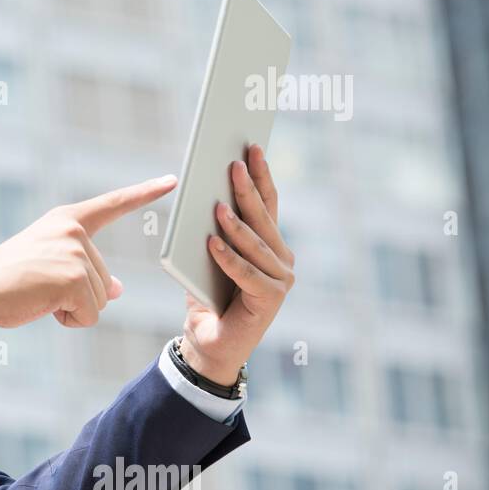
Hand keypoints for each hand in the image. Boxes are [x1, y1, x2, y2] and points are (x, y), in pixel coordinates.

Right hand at [0, 174, 178, 328]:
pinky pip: (89, 315)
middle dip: (75, 296)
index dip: (143, 193)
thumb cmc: (7, 282)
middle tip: (37, 288)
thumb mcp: (49, 270)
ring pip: (98, 300)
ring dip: (70, 309)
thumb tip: (117, 290)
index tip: (171, 181)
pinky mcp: (75, 278)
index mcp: (66, 220)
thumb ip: (85, 273)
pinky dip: (69, 321)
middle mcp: (74, 231)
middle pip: (103, 280)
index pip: (112, 205)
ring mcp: (76, 253)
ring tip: (37, 296)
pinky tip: (43, 306)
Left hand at [179, 144, 295, 384]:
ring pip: (255, 245)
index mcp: (271, 245)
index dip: (261, 175)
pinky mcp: (270, 299)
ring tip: (216, 205)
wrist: (209, 343)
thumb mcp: (208, 256)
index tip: (252, 146)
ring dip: (235, 224)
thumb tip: (206, 196)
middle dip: (247, 189)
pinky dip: (227, 258)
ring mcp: (280, 280)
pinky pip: (245, 273)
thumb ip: (214, 230)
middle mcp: (282, 259)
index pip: (267, 203)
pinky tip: (211, 243)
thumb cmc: (208, 297)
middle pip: (262, 218)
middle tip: (234, 163)